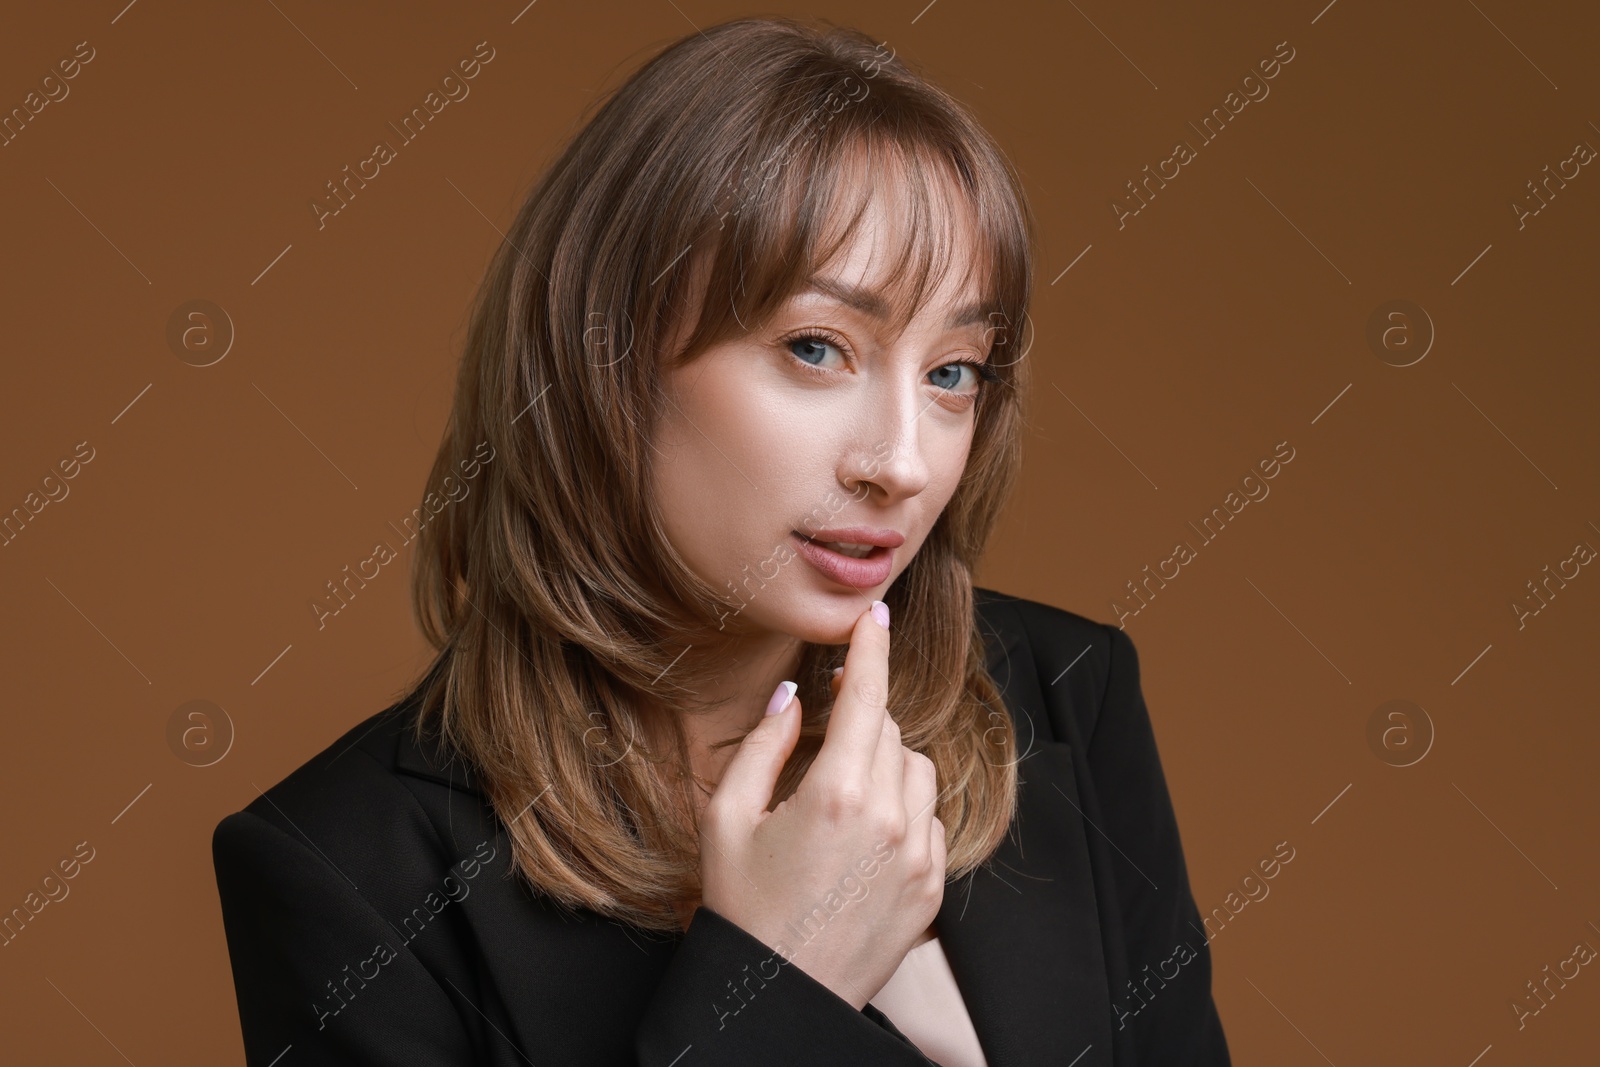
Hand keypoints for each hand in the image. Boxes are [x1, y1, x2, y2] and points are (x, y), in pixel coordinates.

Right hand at [696, 601, 945, 1009]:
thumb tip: (792, 696)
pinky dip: (901, 808)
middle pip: (889, 730)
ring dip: (885, 761)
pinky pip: (928, 818)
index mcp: (836, 794)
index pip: (867, 697)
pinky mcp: (932, 886)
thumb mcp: (727, 820)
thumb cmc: (743, 909)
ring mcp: (918, 855)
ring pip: (917, 769)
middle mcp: (889, 820)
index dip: (870, 649)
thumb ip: (763, 745)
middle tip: (822, 732)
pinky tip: (861, 834)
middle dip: (859, 718)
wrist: (781, 997)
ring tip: (840, 789)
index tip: (874, 617)